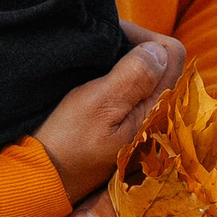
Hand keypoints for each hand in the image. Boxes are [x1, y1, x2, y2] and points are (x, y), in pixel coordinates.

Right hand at [33, 20, 184, 216]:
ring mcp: (142, 123)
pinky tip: (96, 78)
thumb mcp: (98, 105)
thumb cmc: (66, 143)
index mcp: (156, 110)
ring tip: (97, 59)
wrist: (43, 180)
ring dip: (127, 61)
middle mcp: (156, 116)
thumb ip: (133, 77)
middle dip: (138, 47)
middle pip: (164, 63)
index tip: (113, 37)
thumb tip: (159, 50)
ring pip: (150, 75)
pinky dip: (119, 77)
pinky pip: (134, 91)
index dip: (145, 37)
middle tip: (102, 45)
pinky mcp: (125, 128)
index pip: (173, 54)